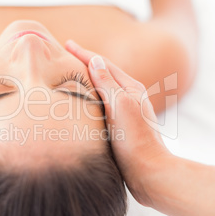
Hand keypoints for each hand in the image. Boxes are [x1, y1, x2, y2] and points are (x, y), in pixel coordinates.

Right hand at [65, 40, 171, 205]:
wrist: (149, 171)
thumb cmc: (135, 139)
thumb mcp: (121, 105)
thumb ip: (107, 82)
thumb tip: (95, 60)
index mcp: (130, 88)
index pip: (102, 64)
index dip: (83, 53)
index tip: (67, 43)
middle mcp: (128, 96)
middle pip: (102, 73)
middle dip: (84, 62)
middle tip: (65, 54)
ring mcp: (124, 110)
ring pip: (101, 88)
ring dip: (86, 78)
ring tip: (69, 73)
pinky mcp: (119, 125)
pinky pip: (100, 103)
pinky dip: (88, 96)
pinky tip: (80, 101)